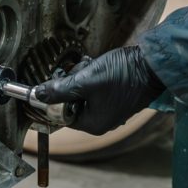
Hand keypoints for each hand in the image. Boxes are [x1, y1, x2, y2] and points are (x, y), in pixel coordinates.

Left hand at [35, 46, 164, 135]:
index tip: (56, 78)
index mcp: (93, 124)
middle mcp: (101, 121)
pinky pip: (95, 89)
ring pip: (82, 93)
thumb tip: (36, 96)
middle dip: (71, 83)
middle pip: (71, 102)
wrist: (151, 66)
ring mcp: (110, 110)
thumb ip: (60, 90)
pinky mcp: (115, 98)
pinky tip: (96, 65)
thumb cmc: (120, 75)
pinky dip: (92, 76)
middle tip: (77, 69)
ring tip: (89, 64)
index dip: (55, 96)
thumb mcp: (85, 81)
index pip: (61, 114)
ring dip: (81, 77)